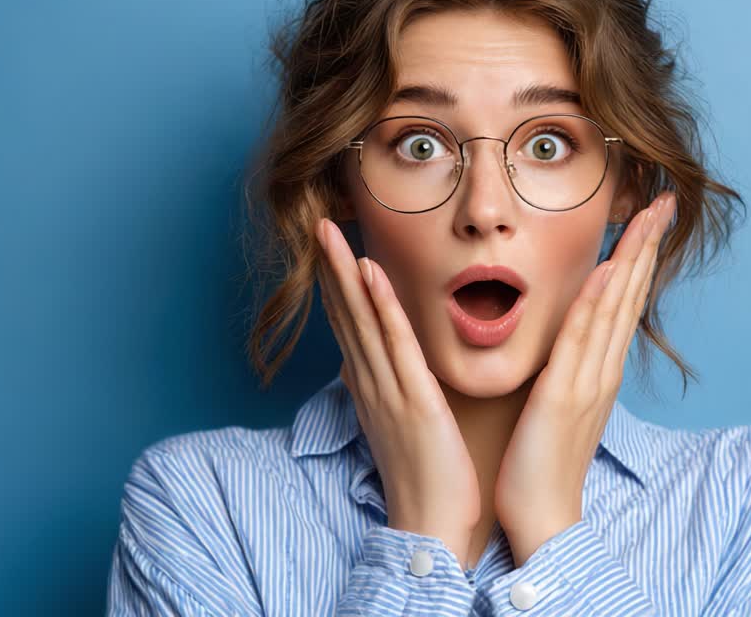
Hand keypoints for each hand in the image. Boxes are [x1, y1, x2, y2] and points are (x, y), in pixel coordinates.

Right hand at [314, 218, 480, 565]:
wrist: (433, 526)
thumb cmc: (427, 479)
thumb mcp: (400, 427)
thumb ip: (387, 392)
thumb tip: (368, 367)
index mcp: (371, 389)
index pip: (348, 327)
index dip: (336, 285)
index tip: (329, 247)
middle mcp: (370, 384)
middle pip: (344, 315)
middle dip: (329, 268)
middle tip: (316, 223)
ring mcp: (387, 390)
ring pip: (360, 320)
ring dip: (343, 273)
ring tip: (329, 232)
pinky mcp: (412, 400)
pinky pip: (393, 344)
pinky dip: (379, 305)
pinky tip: (369, 271)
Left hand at [493, 191, 677, 565]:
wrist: (541, 518)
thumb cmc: (541, 464)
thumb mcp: (557, 406)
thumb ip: (565, 370)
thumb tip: (566, 343)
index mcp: (598, 371)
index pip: (622, 302)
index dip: (637, 258)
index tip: (649, 218)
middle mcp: (602, 370)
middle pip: (630, 295)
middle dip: (647, 244)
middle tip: (665, 200)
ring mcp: (588, 381)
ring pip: (614, 307)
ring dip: (632, 258)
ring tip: (649, 216)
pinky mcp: (564, 396)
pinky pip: (582, 340)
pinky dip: (597, 302)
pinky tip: (607, 269)